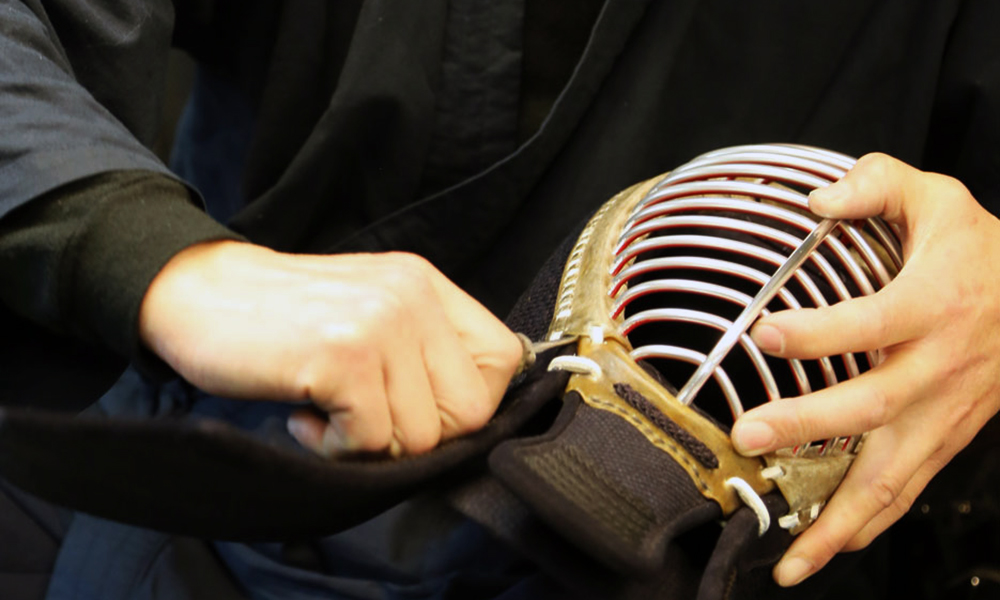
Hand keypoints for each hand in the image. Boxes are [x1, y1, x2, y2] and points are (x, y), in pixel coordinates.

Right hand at [139, 241, 521, 455]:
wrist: (199, 294)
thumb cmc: (285, 317)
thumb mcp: (372, 309)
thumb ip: (424, 347)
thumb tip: (470, 414)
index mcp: (427, 286)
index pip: (503, 361)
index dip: (467, 403)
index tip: (416, 407)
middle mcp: (413, 297)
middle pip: (470, 411)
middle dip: (419, 435)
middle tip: (365, 418)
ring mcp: (381, 323)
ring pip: (422, 436)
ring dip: (371, 444)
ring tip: (328, 412)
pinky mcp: (344, 356)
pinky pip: (371, 441)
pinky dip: (335, 447)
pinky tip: (305, 416)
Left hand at [729, 154, 999, 585]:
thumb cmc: (978, 248)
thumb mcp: (936, 197)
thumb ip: (878, 183)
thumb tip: (819, 199)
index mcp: (935, 302)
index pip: (872, 321)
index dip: (819, 331)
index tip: (764, 332)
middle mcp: (940, 366)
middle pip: (874, 405)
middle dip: (808, 425)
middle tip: (748, 435)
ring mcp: (946, 412)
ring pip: (894, 474)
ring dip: (839, 519)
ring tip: (790, 557)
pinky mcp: (947, 438)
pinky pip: (906, 491)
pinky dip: (868, 526)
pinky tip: (827, 550)